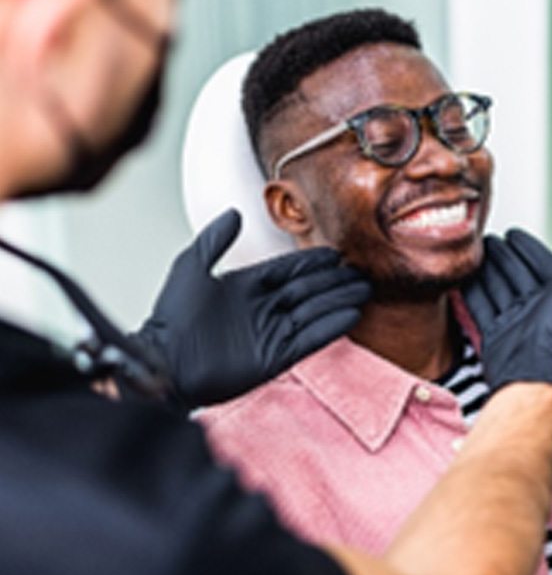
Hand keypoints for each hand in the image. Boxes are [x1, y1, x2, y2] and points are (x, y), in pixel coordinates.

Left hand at [136, 209, 370, 408]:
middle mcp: (262, 308)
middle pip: (307, 289)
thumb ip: (214, 239)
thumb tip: (235, 212)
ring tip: (364, 291)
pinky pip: (310, 338)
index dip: (312, 261)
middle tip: (359, 273)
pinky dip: (331, 327)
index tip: (335, 253)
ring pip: (313, 311)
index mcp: (246, 286)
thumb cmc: (172, 316)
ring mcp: (271, 332)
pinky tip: (351, 315)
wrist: (165, 361)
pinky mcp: (276, 357)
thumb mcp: (191, 267)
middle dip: (334, 281)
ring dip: (338, 300)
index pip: (287, 269)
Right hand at [463, 229, 551, 412]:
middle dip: (503, 255)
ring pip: (497, 287)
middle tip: (487, 238)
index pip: (540, 263)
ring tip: (474, 252)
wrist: (531, 371)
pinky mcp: (494, 334)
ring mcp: (514, 321)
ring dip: (486, 269)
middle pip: (515, 273)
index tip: (513, 232)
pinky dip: (473, 291)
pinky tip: (464, 277)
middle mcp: (536, 307)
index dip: (528, 247)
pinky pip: (481, 306)